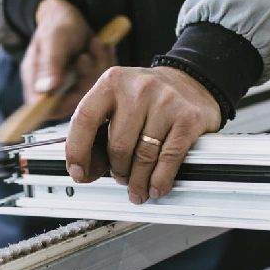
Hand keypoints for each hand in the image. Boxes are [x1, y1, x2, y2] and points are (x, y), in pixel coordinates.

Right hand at [20, 0, 114, 118]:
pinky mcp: (86, 81)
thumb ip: (50, 64)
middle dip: (87, 77)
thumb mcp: (54, 39)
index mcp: (36, 82)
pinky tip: (103, 46)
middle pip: (73, 101)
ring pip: (91, 91)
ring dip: (98, 65)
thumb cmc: (57, 24)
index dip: (62, 105)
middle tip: (87, 55)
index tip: (78, 87)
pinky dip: (105, 62)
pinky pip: (102, 81)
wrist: (70, 14)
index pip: (44, 109)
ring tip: (96, 43)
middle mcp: (53, 88)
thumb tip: (45, 90)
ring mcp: (71, 86)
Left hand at [65, 66, 220, 203]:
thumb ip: (99, 133)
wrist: (191, 82)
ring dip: (138, 181)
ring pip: (143, 157)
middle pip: (118, 146)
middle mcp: (138, 89)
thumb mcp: (119, 103)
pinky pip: (168, 159)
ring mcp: (165, 102)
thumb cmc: (149, 97)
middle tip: (120, 178)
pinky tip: (156, 186)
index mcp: (112, 82)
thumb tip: (85, 171)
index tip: (77, 171)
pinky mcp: (188, 118)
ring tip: (137, 188)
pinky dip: (160, 179)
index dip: (77, 150)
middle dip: (117, 171)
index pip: (85, 119)